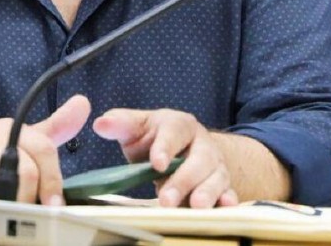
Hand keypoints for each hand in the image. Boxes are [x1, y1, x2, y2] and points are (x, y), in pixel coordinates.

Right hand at [0, 94, 90, 204]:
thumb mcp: (14, 138)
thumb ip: (51, 129)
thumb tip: (84, 104)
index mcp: (10, 130)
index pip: (43, 148)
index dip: (53, 179)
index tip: (56, 205)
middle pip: (25, 170)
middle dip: (30, 198)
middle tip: (26, 215)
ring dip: (4, 206)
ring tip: (2, 216)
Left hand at [93, 108, 237, 207]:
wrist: (184, 149)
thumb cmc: (156, 138)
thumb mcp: (137, 128)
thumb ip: (120, 124)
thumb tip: (101, 123)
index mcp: (180, 125)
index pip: (175, 132)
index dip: (166, 147)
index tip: (156, 163)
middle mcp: (202, 143)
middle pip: (199, 159)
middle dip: (183, 180)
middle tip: (166, 199)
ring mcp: (215, 164)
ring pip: (216, 177)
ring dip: (207, 192)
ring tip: (195, 207)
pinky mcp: (222, 184)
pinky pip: (229, 191)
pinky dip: (228, 200)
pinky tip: (224, 207)